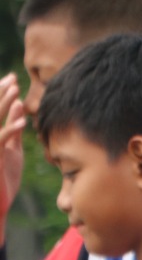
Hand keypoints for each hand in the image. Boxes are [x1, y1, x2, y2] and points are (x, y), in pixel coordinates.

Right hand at [0, 73, 25, 236]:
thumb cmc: (4, 180)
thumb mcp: (12, 153)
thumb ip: (13, 135)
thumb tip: (20, 116)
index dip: (1, 94)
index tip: (12, 79)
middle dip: (1, 94)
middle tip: (13, 79)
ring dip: (4, 106)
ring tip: (16, 92)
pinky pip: (0, 141)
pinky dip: (10, 130)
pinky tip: (22, 121)